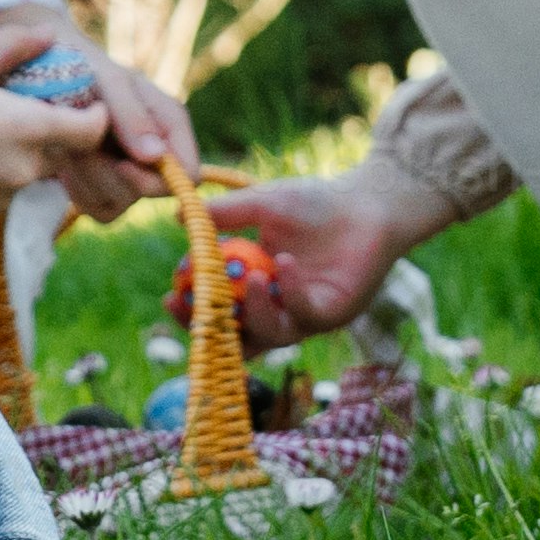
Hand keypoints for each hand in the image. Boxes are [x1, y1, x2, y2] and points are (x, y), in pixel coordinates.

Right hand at [0, 31, 112, 227]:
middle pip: (58, 155)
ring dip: (14, 160)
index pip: (90, 131)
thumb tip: (49, 34)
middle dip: (48, 135)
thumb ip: (15, 44)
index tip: (83, 105)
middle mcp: (22, 171)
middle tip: (18, 112)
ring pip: (23, 177)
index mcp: (28, 128)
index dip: (93, 117)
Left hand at [60, 40, 198, 226]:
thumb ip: (132, 115)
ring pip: (118, 203)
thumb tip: (156, 156)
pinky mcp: (100, 185)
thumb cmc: (85, 67)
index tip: (121, 163)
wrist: (45, 71)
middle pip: (148, 193)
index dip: (158, 179)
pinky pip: (94, 207)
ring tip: (68, 143)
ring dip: (86, 176)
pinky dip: (75, 187)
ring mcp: (128, 171)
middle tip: (79, 143)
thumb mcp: (109, 81)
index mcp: (169, 125)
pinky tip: (64, 160)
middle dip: (109, 173)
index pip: (188, 175)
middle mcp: (154, 153)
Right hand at [204, 160, 456, 345]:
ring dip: (256, 311)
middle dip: (213, 327)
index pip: (217, 310)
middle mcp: (277, 308)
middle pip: (237, 337)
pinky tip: (285, 262)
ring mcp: (304, 316)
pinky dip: (290, 291)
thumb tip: (179, 217)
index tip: (172, 294)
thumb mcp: (262, 203)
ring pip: (271, 334)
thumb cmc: (316, 202)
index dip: (193, 310)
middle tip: (194, 305)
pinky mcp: (332, 315)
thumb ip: (224, 214)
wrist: (367, 203)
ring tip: (252, 278)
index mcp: (255, 286)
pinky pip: (304, 313)